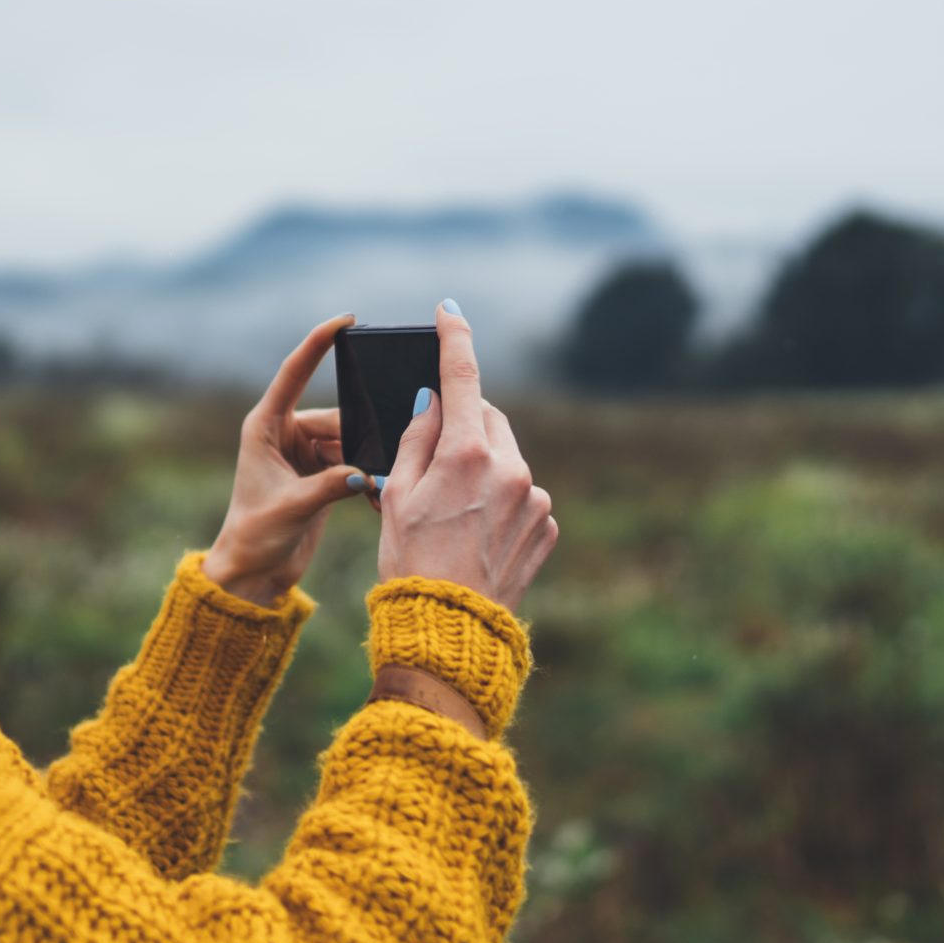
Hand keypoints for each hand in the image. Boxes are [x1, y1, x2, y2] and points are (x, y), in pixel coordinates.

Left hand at [201, 314, 374, 606]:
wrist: (254, 573)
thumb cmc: (255, 536)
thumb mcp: (292, 508)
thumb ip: (330, 486)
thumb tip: (367, 474)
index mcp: (265, 427)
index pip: (293, 373)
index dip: (318, 343)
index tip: (346, 320)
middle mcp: (285, 433)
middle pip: (338, 416)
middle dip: (363, 434)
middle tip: (385, 458)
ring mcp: (305, 453)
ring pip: (352, 440)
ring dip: (368, 460)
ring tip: (381, 485)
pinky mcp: (323, 473)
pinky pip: (355, 462)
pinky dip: (368, 477)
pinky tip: (379, 496)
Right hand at [377, 301, 557, 611]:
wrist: (449, 631)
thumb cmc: (410, 562)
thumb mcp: (396, 495)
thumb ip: (416, 439)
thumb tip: (433, 402)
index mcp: (467, 453)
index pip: (461, 376)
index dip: (454, 337)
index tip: (449, 312)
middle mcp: (510, 468)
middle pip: (487, 418)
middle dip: (463, 424)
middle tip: (433, 458)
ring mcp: (534, 498)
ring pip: (506, 458)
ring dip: (483, 467)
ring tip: (454, 513)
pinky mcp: (547, 526)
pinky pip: (522, 495)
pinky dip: (502, 501)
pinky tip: (477, 533)